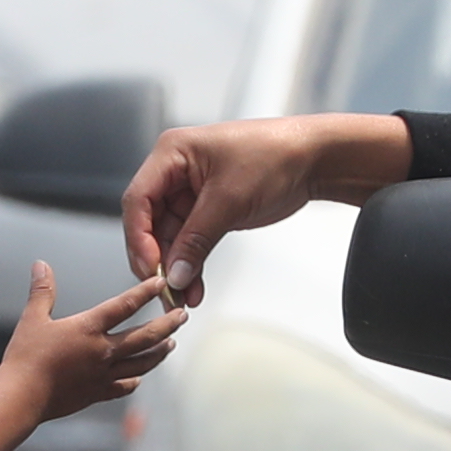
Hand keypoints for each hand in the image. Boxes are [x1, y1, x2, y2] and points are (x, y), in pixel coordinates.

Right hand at [0, 261, 177, 426]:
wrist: (22, 398)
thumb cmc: (25, 358)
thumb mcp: (32, 319)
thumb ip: (42, 291)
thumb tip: (41, 265)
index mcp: (89, 329)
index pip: (124, 305)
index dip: (145, 292)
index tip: (161, 283)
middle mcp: (103, 352)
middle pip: (145, 337)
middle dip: (167, 325)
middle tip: (182, 316)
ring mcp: (103, 375)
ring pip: (141, 363)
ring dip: (159, 353)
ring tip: (170, 345)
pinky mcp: (96, 394)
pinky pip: (123, 387)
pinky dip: (134, 381)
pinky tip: (139, 379)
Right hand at [120, 113, 373, 311]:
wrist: (313, 159)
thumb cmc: (274, 157)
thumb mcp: (229, 200)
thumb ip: (196, 240)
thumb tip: (174, 276)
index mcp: (171, 153)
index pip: (137, 200)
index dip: (139, 238)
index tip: (150, 269)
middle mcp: (173, 171)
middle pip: (147, 222)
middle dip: (157, 259)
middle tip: (165, 290)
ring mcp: (188, 191)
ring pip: (168, 237)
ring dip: (176, 267)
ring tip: (184, 297)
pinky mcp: (205, 209)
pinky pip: (189, 241)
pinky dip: (191, 263)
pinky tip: (195, 287)